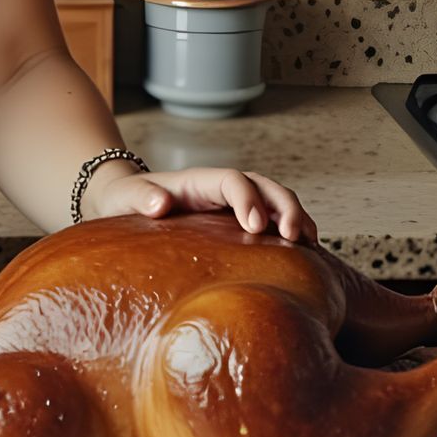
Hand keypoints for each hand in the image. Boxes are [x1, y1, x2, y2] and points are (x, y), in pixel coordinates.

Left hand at [85, 163, 318, 244]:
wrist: (126, 202)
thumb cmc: (126, 200)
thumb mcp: (126, 197)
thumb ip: (141, 198)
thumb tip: (160, 204)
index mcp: (198, 182)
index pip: (232, 180)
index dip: (248, 199)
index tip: (256, 226)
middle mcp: (221, 189)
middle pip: (264, 185)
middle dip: (285, 205)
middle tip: (296, 236)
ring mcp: (232, 205)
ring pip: (275, 201)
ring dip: (296, 217)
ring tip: (311, 245)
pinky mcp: (237, 223)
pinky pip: (273, 221)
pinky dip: (292, 232)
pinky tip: (307, 256)